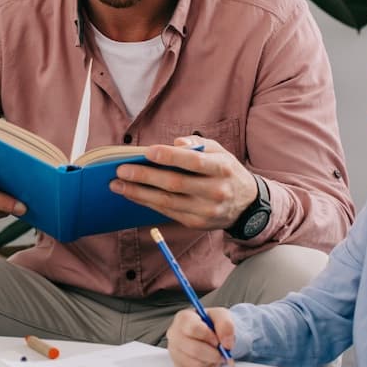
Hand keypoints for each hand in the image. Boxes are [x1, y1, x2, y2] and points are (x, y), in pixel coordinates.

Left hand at [111, 137, 257, 229]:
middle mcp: (216, 191)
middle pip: (175, 184)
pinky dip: (148, 203)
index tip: (147, 152)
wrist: (247, 205)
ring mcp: (206, 210)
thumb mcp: (220, 151)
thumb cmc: (227, 172)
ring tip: (118, 185)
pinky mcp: (197, 223)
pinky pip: (168, 213)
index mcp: (222, 168)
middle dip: (145, 177)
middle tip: (121, 170)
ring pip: (167, 202)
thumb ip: (198, 144)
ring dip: (139, 193)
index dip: (170, 156)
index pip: (194, 162)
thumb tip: (175, 143)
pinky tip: (134, 194)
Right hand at [168, 307, 234, 366]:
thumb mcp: (221, 315)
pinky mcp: (178, 365)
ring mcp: (175, 351)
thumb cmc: (211, 322)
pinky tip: (208, 358)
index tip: (218, 340)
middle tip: (222, 351)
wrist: (208, 331)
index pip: (194, 329)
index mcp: (184, 318)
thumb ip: (226, 325)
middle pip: (195, 350)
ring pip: (196, 363)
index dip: (209, 336)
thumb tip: (227, 344)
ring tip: (215, 353)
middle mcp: (175, 334)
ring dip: (211, 361)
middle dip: (213, 353)